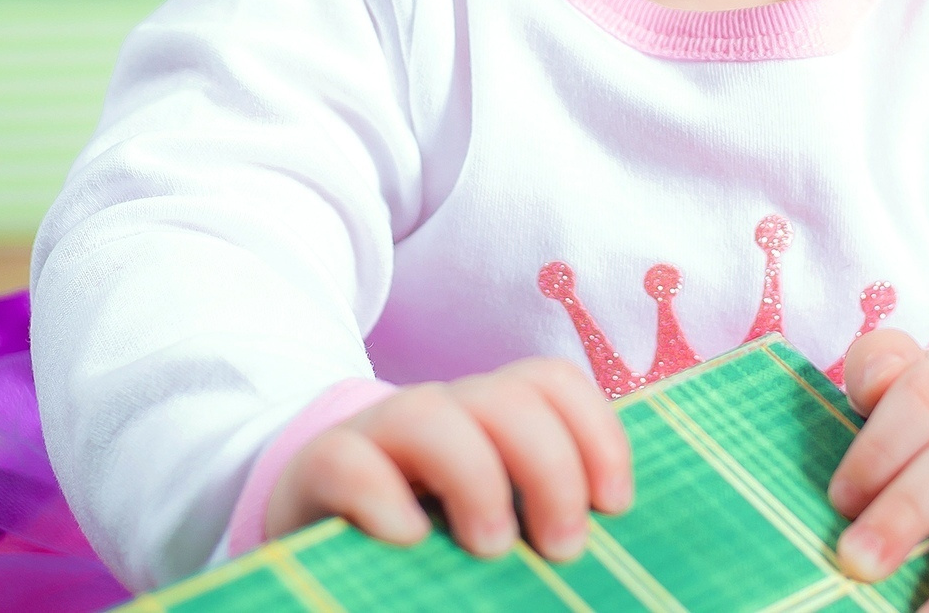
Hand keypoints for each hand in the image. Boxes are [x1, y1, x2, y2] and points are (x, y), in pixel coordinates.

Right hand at [265, 358, 632, 562]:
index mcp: (487, 417)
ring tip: (491, 547)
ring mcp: (374, 437)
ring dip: (475, 476)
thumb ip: (539, 520)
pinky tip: (409, 539)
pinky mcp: (315, 473)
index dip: (596, 431)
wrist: (313, 530)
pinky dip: (382, 496)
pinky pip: (346, 460)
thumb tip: (600, 547)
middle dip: (550, 465)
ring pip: (427, 411)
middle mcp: (437, 413)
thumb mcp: (491, 523)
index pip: (551, 382)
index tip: (615, 505)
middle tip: (563, 546)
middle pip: (506, 397)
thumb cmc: (429, 540)